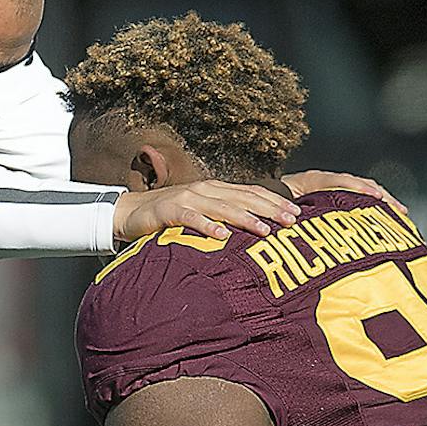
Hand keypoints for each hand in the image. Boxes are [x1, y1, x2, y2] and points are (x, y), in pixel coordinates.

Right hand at [112, 182, 298, 242]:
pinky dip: (207, 226)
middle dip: (269, 209)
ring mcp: (187, 198)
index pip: (251, 193)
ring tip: (264, 230)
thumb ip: (222, 217)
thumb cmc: (168, 217)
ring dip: (245, 218)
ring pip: (222, 207)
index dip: (275, 202)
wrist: (129, 212)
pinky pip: (191, 218)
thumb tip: (253, 230)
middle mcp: (205, 189)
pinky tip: (222, 236)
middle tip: (291, 221)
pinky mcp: (168, 210)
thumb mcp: (200, 213)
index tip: (297, 213)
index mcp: (215, 189)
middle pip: (243, 198)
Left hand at [281, 169, 406, 214]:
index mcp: (312, 180)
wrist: (264, 198)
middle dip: (381, 196)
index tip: (376, 198)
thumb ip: (288, 210)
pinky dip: (375, 205)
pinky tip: (388, 217)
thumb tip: (294, 220)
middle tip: (399, 211)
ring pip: (364, 188)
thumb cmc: (270, 204)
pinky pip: (360, 196)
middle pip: (360, 183)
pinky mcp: (336, 194)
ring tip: (400, 214)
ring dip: (383, 200)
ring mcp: (333, 186)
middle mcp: (326, 180)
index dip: (359, 189)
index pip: (341, 181)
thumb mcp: (277, 207)